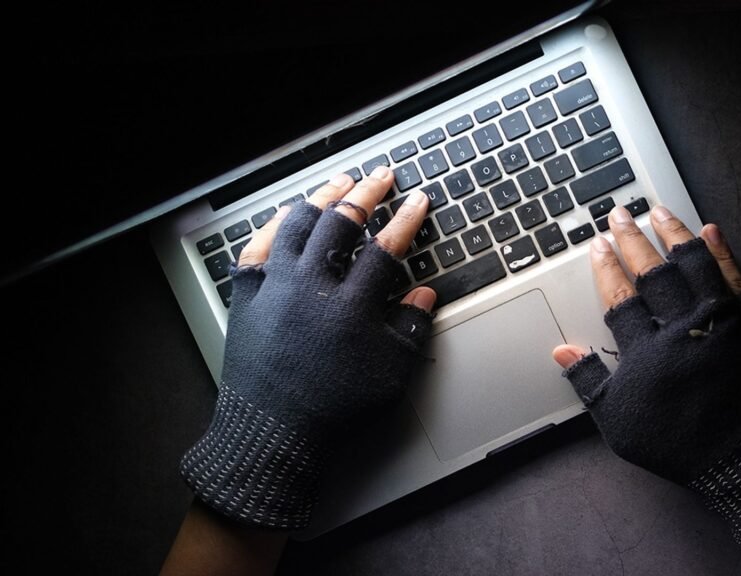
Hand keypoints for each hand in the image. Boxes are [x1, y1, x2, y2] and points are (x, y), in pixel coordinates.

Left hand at [180, 166, 436, 529]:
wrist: (272, 433)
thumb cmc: (334, 409)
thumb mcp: (390, 374)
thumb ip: (411, 328)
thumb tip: (424, 294)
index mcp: (351, 305)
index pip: (386, 248)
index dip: (406, 220)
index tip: (418, 201)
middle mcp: (311, 287)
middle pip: (341, 223)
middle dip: (366, 194)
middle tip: (381, 176)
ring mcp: (275, 287)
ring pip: (298, 224)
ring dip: (322, 199)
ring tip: (339, 183)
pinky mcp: (247, 296)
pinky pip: (258, 247)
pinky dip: (275, 225)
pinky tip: (287, 214)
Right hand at [552, 205, 740, 551]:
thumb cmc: (678, 443)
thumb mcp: (619, 421)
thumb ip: (590, 381)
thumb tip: (560, 350)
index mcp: (647, 351)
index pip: (620, 297)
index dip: (606, 267)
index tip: (597, 244)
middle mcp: (683, 328)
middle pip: (653, 272)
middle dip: (632, 240)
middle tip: (620, 215)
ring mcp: (721, 322)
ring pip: (694, 265)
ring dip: (674, 234)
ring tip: (659, 211)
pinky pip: (736, 277)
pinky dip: (722, 251)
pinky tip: (710, 230)